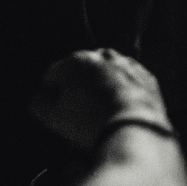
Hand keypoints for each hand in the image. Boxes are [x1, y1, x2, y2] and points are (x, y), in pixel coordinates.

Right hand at [30, 48, 171, 151]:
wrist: (134, 129)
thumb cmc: (89, 122)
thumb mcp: (53, 117)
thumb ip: (39, 103)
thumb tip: (39, 98)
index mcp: (76, 61)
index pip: (52, 74)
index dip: (49, 94)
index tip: (51, 109)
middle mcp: (103, 56)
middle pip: (81, 71)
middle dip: (76, 88)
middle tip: (76, 113)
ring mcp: (128, 65)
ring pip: (107, 74)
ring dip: (100, 88)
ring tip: (98, 112)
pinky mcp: (147, 78)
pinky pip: (129, 83)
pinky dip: (123, 93)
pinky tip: (119, 110)